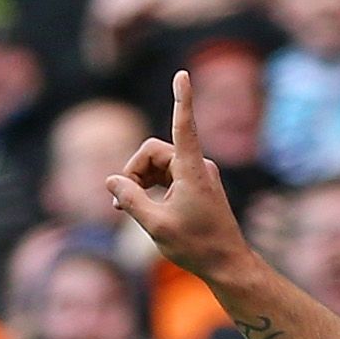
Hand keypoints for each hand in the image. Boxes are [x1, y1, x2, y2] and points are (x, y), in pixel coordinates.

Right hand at [104, 73, 252, 287]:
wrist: (228, 264)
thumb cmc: (196, 246)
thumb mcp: (155, 225)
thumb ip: (130, 199)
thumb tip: (111, 179)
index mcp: (192, 170)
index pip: (184, 125)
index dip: (181, 99)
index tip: (182, 74)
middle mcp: (198, 166)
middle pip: (154, 152)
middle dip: (133, 171)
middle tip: (119, 201)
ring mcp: (200, 175)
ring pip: (159, 165)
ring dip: (140, 181)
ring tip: (126, 207)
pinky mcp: (198, 185)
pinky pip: (168, 176)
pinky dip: (152, 187)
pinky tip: (142, 206)